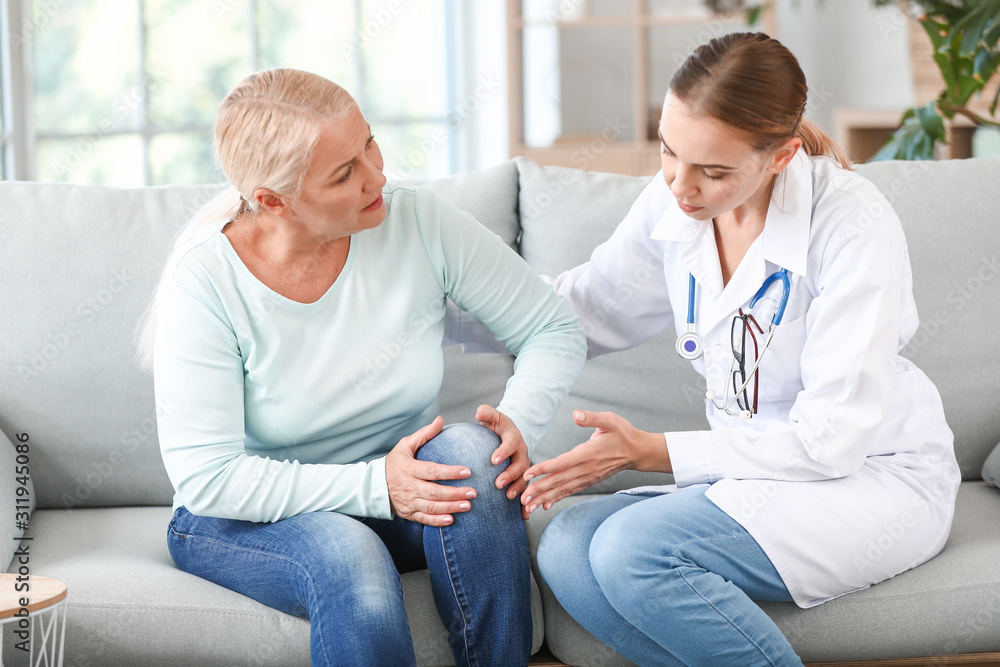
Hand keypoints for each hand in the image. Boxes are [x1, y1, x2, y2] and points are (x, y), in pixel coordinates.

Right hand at [385, 416, 476, 526]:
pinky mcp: (409, 513)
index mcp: (409, 469)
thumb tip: (440, 420)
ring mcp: (409, 502)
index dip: (450, 472)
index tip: (467, 471)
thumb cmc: (393, 463)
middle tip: (473, 492)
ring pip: (431, 507)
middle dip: (455, 493)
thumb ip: (424, 434)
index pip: (432, 471)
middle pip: (434, 492)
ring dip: (450, 507)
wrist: (374, 486)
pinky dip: (437, 521)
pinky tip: (451, 520)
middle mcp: (408, 487)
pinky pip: (424, 519)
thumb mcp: (405, 445)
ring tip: (468, 505)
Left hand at [475, 404, 531, 518]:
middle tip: (498, 484)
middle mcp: (522, 453)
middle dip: (510, 475)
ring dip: (519, 489)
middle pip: (520, 465)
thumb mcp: (492, 416)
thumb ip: (486, 413)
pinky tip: (523, 515)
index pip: (510, 444)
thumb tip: (480, 411)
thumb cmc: (497, 426)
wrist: (509, 435)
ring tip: (509, 499)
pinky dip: (527, 503)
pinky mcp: (524, 478)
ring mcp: (525, 466)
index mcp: (514, 438)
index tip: (493, 460)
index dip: (503, 451)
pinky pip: (527, 490)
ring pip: (526, 479)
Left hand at [520, 410, 668, 513]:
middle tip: (521, 498)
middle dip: (539, 490)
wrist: (638, 451)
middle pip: (559, 481)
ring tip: (527, 507)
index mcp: (588, 453)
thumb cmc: (623, 433)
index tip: (528, 474)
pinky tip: (544, 505)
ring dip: (544, 498)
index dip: (544, 469)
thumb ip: (591, 417)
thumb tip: (576, 414)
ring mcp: (588, 477)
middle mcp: (586, 469)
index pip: (562, 463)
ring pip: (563, 489)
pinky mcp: (589, 480)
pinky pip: (570, 491)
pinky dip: (556, 498)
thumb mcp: (610, 420)